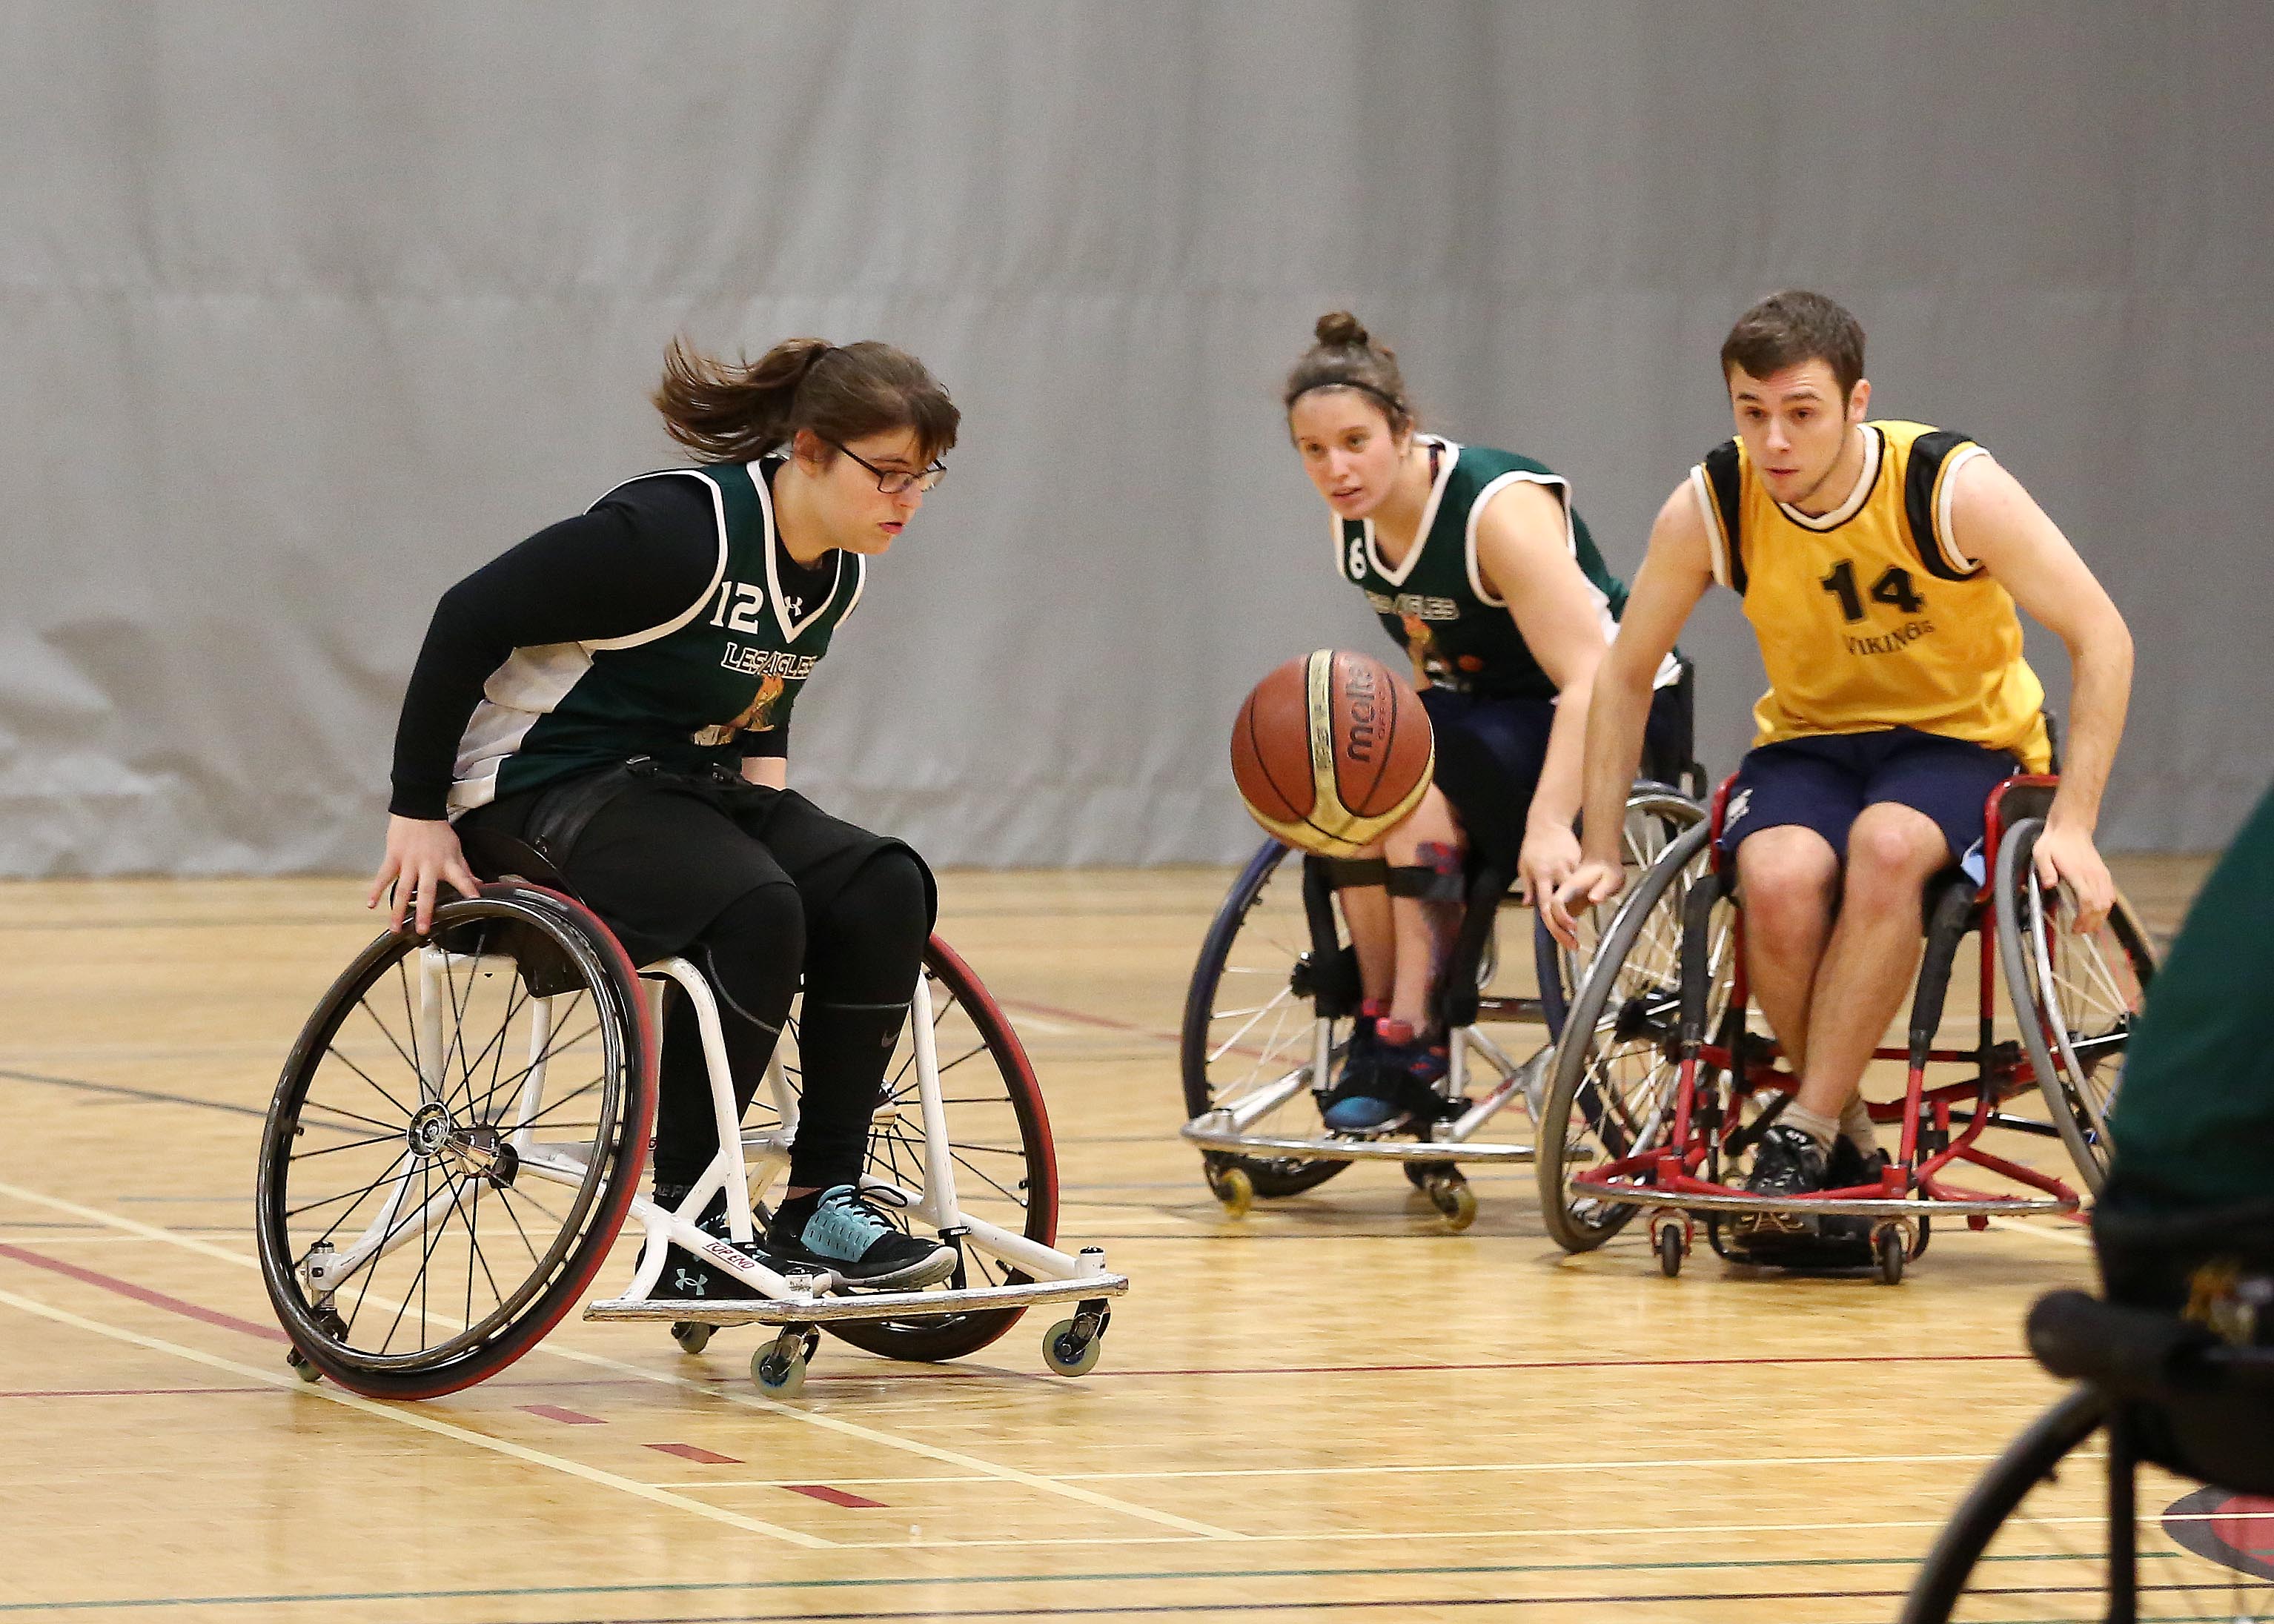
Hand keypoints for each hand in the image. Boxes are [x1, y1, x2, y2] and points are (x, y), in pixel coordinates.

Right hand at [368, 814, 480, 934]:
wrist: (418, 810)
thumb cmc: (438, 831)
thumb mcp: (456, 849)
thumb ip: (465, 869)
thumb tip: (478, 884)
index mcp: (446, 863)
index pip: (461, 878)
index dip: (468, 889)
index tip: (475, 901)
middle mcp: (428, 865)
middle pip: (426, 891)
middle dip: (424, 912)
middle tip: (422, 930)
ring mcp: (409, 862)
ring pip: (402, 890)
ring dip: (397, 910)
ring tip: (396, 928)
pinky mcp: (393, 858)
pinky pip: (384, 876)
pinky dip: (376, 890)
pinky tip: (371, 904)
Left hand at [1516, 821, 1581, 908]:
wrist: (1548, 823)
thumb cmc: (1533, 845)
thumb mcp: (1524, 865)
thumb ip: (1527, 886)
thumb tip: (1528, 904)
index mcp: (1541, 874)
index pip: (1546, 900)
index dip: (1552, 915)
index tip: (1559, 927)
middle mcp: (1557, 870)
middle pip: (1568, 895)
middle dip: (1571, 907)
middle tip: (1573, 916)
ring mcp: (1570, 864)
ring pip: (1578, 885)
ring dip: (1578, 895)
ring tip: (1577, 901)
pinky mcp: (1580, 858)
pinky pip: (1582, 874)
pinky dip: (1582, 881)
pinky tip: (1581, 885)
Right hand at [1544, 856, 1625, 949]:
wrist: (1603, 858)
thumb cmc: (1606, 867)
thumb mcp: (1611, 877)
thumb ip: (1603, 888)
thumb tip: (1594, 898)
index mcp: (1570, 885)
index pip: (1557, 902)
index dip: (1562, 916)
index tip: (1573, 927)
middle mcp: (1564, 892)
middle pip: (1550, 913)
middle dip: (1558, 932)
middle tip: (1573, 946)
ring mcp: (1565, 898)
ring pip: (1553, 918)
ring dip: (1560, 933)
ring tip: (1573, 946)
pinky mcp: (1570, 902)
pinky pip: (1561, 918)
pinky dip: (1564, 930)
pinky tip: (1573, 939)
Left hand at [2031, 820, 2113, 934]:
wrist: (2071, 828)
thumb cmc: (2055, 843)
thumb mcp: (2041, 853)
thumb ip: (2045, 870)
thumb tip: (2049, 885)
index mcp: (2078, 872)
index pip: (2087, 900)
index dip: (2084, 918)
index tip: (2075, 927)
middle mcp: (2093, 875)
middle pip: (2100, 905)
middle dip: (2091, 922)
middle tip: (2079, 931)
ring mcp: (2101, 875)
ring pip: (2108, 902)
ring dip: (2100, 917)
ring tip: (2087, 927)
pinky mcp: (2104, 874)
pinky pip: (2110, 894)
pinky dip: (2106, 907)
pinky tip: (2097, 914)